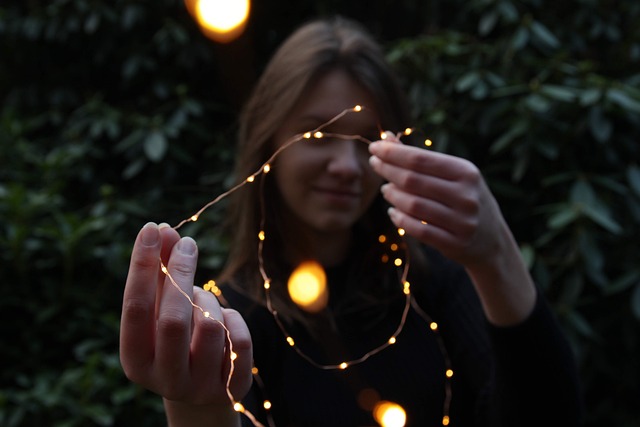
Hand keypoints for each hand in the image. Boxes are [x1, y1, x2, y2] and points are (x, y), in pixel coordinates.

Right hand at [119, 223, 252, 410]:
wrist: (200, 390)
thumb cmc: (173, 340)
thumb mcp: (161, 311)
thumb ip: (160, 273)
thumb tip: (162, 229)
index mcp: (135, 361)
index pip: (135, 308)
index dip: (143, 265)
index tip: (152, 228)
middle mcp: (165, 379)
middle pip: (172, 320)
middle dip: (181, 273)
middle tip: (188, 244)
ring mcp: (200, 387)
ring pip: (210, 325)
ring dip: (207, 300)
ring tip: (202, 301)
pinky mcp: (232, 387)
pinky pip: (239, 338)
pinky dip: (232, 318)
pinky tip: (223, 320)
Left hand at [368, 138, 505, 266]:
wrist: (492, 240)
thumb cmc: (464, 198)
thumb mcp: (452, 174)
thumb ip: (420, 158)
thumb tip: (387, 137)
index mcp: (466, 172)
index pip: (420, 159)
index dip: (392, 153)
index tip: (374, 147)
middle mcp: (466, 196)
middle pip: (413, 181)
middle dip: (388, 170)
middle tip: (374, 165)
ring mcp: (462, 222)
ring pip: (413, 206)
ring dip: (393, 196)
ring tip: (386, 190)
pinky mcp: (454, 244)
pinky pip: (418, 230)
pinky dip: (400, 219)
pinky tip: (393, 212)